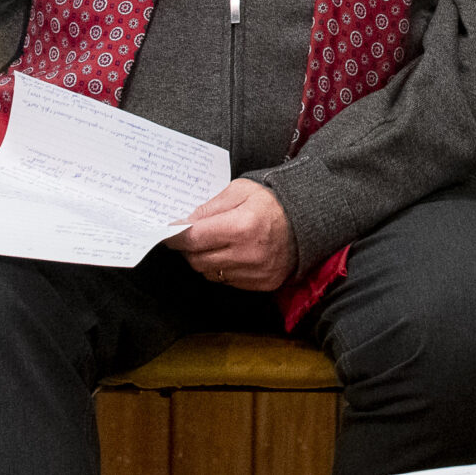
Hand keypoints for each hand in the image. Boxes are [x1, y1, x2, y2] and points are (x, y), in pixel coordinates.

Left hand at [165, 178, 293, 290]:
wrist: (308, 223)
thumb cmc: (272, 203)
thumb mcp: (241, 190)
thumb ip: (211, 206)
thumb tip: (185, 222)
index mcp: (242, 226)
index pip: (194, 238)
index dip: (175, 236)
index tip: (167, 232)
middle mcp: (247, 254)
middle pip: (197, 260)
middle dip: (188, 248)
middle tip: (189, 237)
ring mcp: (255, 272)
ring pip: (209, 273)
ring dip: (204, 259)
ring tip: (212, 243)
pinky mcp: (262, 284)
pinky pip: (227, 281)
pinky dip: (221, 269)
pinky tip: (229, 254)